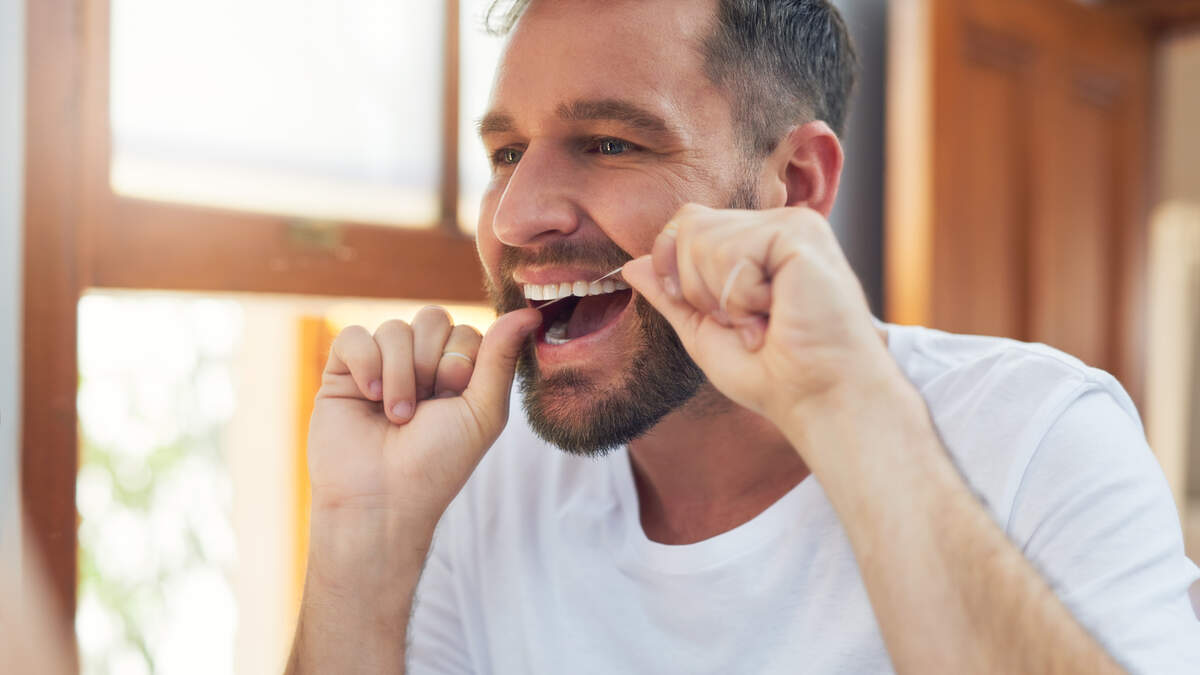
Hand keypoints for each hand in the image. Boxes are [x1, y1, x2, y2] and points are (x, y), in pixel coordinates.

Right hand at [306, 306, 540, 549]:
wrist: (382, 499)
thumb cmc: (438, 463)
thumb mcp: (482, 411)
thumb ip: (502, 358)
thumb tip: (529, 313)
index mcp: (456, 373)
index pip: (465, 330)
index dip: (461, 360)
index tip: (452, 397)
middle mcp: (419, 364)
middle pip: (431, 318)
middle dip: (431, 363)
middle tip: (424, 407)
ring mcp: (380, 366)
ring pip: (394, 328)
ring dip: (399, 374)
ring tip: (396, 416)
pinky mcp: (342, 372)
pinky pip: (353, 336)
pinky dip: (365, 363)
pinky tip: (369, 396)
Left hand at [621, 204, 892, 425]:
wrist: (818, 399)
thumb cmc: (773, 375)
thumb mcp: (704, 332)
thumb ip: (670, 295)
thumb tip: (630, 264)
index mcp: (756, 240)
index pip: (686, 222)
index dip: (678, 272)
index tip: (717, 317)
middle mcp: (775, 223)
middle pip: (686, 224)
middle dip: (697, 288)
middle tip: (746, 322)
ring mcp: (792, 224)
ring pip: (701, 238)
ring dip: (723, 298)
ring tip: (764, 321)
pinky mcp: (801, 234)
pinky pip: (731, 253)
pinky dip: (743, 299)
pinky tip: (778, 314)